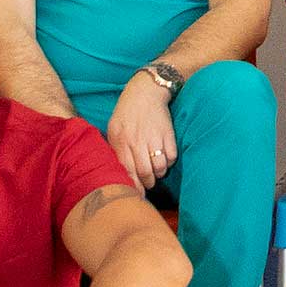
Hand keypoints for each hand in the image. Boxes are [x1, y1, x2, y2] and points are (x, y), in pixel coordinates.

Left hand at [105, 71, 179, 186]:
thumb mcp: (113, 130)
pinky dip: (169, 161)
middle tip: (149, 184)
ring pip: (160, 167)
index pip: (127, 171)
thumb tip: (118, 173)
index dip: (133, 186)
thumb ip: (115, 150)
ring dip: (159, 173)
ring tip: (157, 171)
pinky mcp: (168, 133)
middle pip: (145, 173)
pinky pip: (171, 156)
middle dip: (148, 183)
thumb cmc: (126, 113)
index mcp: (121, 141)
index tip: (136, 194)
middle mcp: (137, 141)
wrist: (145, 92)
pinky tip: (165, 158)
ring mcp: (153, 137)